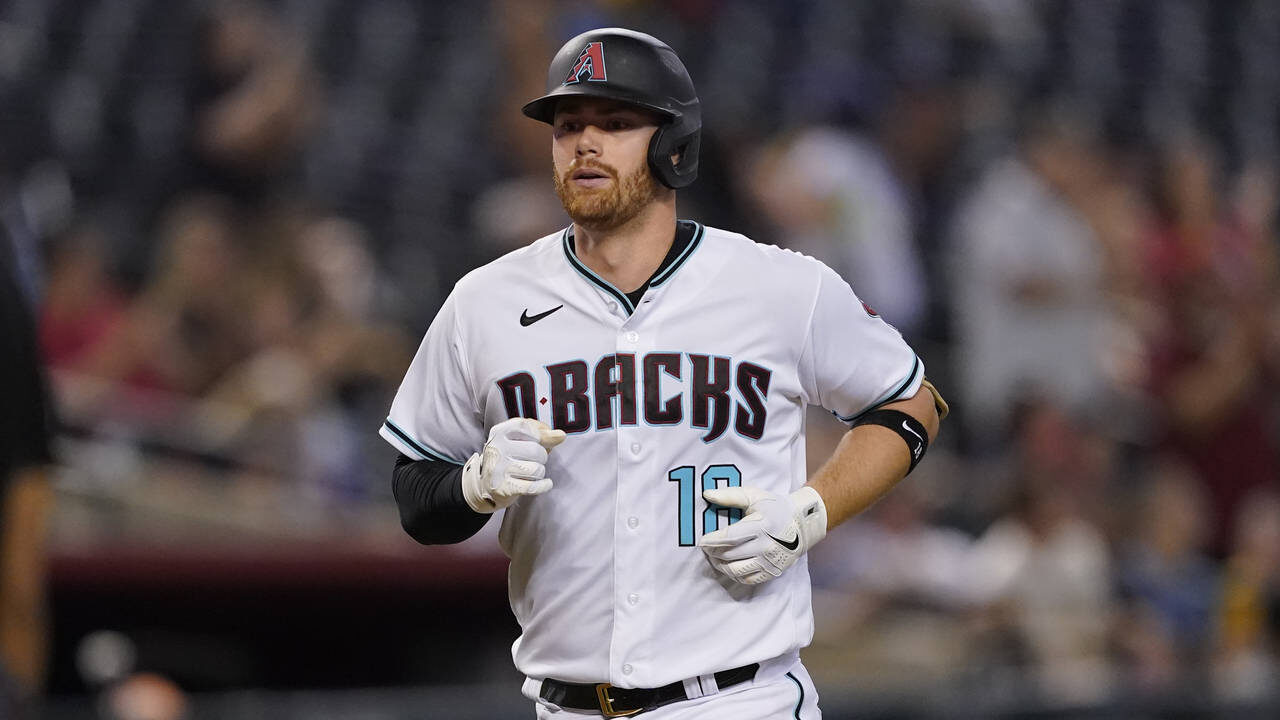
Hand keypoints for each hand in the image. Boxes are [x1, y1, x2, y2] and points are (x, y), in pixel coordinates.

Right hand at [461, 418, 565, 511]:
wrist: (485, 486)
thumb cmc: (509, 458)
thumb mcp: (519, 439)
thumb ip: (541, 433)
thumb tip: (560, 436)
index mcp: (499, 432)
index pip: (526, 426)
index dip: (540, 434)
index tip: (541, 441)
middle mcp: (497, 449)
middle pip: (536, 450)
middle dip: (542, 457)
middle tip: (533, 460)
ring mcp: (499, 469)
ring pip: (537, 469)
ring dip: (539, 472)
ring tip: (530, 472)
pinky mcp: (505, 488)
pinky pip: (534, 487)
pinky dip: (544, 485)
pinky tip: (545, 484)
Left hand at [698, 486, 826, 584]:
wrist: (802, 524)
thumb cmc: (775, 507)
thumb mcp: (754, 496)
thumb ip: (730, 495)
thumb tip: (707, 494)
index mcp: (761, 526)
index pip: (730, 537)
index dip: (712, 541)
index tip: (702, 540)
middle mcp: (766, 546)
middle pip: (730, 555)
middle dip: (713, 553)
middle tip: (706, 548)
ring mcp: (770, 561)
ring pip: (736, 571)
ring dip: (720, 565)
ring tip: (714, 557)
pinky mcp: (773, 571)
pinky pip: (748, 579)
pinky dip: (734, 574)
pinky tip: (728, 566)